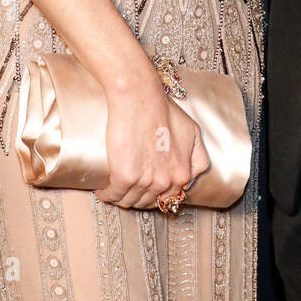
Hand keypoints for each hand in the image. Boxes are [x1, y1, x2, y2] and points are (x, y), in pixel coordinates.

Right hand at [95, 70, 208, 209]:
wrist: (139, 98)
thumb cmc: (163, 110)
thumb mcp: (192, 132)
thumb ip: (197, 157)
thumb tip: (192, 175)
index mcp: (183, 174)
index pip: (169, 199)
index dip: (156, 194)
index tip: (146, 187)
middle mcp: (166, 181)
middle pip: (148, 202)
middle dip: (138, 197)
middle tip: (128, 187)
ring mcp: (146, 181)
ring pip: (130, 201)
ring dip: (121, 198)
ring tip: (114, 188)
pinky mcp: (125, 177)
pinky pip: (113, 195)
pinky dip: (107, 194)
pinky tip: (103, 189)